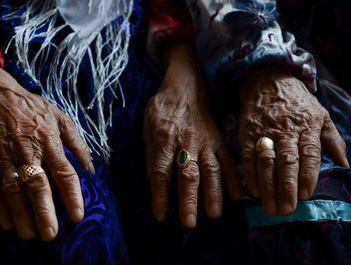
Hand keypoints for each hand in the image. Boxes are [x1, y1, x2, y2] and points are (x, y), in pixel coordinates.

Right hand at [0, 62, 93, 240]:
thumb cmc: (33, 109)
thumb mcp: (61, 119)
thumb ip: (77, 144)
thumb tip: (91, 168)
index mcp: (49, 141)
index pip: (63, 171)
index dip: (71, 194)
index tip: (77, 214)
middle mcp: (28, 151)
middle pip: (37, 183)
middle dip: (44, 210)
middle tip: (51, 233)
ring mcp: (6, 157)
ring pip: (13, 189)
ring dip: (21, 213)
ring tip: (30, 233)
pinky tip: (7, 223)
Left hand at [144, 44, 241, 227]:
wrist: (185, 86)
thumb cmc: (162, 110)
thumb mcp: (148, 128)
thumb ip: (152, 155)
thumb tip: (153, 182)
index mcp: (164, 139)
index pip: (161, 173)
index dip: (160, 196)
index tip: (161, 216)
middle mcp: (186, 143)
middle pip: (187, 175)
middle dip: (188, 200)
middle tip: (189, 223)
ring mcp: (205, 142)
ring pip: (211, 170)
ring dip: (213, 193)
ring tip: (214, 214)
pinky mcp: (218, 140)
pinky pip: (227, 160)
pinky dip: (234, 177)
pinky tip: (238, 195)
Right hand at [239, 70, 348, 214]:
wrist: (267, 81)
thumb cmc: (297, 101)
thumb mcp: (321, 114)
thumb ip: (333, 140)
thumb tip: (345, 165)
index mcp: (307, 126)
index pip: (309, 155)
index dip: (307, 176)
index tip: (305, 195)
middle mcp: (286, 130)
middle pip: (287, 162)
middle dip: (287, 187)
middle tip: (286, 209)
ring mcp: (265, 132)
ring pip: (266, 162)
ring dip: (267, 186)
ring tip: (270, 206)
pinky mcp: (247, 133)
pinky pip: (248, 157)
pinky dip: (250, 175)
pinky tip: (253, 191)